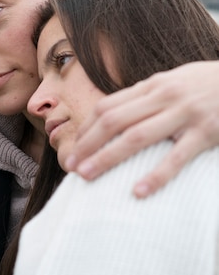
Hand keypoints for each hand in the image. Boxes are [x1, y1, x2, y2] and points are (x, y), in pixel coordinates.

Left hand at [63, 61, 218, 197]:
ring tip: (87, 175)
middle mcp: (163, 97)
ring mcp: (184, 114)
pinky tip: (139, 191)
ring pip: (136, 136)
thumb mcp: (174, 83)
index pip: (108, 106)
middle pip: (114, 120)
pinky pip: (176, 157)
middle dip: (88, 143)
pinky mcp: (206, 133)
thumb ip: (147, 97)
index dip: (87, 127)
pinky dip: (156, 175)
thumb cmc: (206, 85)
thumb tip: (115, 115)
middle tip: (70, 165)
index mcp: (153, 86)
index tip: (74, 146)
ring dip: (107, 157)